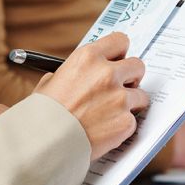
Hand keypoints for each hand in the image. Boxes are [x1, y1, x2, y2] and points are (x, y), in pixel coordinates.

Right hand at [38, 32, 149, 159]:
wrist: (44, 143)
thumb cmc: (43, 114)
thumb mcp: (51, 82)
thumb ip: (73, 74)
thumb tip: (82, 75)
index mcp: (88, 57)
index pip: (120, 41)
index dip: (120, 52)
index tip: (119, 61)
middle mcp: (107, 74)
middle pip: (137, 65)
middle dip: (131, 77)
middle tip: (121, 87)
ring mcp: (119, 98)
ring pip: (141, 95)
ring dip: (130, 103)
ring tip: (111, 114)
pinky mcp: (125, 121)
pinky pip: (133, 120)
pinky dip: (122, 126)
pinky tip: (105, 130)